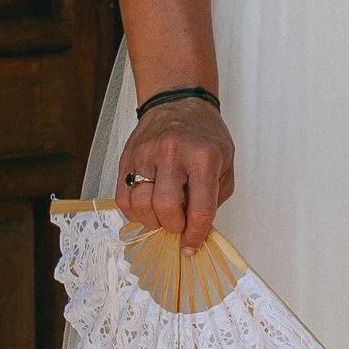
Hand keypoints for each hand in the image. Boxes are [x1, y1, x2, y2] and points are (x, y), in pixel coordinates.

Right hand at [117, 96, 234, 246]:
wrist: (177, 101)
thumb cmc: (204, 135)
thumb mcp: (226, 162)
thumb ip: (215, 197)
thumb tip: (198, 230)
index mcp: (204, 157)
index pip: (199, 209)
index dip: (195, 236)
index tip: (191, 247)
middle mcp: (173, 154)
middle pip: (166, 208)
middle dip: (173, 227)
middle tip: (178, 225)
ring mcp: (146, 155)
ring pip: (139, 205)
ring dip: (152, 221)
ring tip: (163, 215)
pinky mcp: (127, 158)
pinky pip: (122, 197)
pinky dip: (134, 212)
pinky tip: (147, 207)